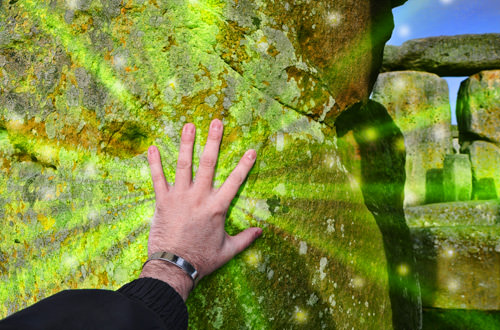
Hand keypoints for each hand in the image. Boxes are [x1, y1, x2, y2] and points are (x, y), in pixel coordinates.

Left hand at [139, 118, 262, 300]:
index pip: (235, 181)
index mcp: (217, 207)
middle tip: (216, 122)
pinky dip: (154, 163)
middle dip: (213, 141)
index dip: (244, 165)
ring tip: (189, 125)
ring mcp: (180, 197)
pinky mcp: (163, 202)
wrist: (174, 267)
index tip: (251, 150)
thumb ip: (245, 239)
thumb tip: (261, 232)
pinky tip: (153, 148)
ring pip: (184, 165)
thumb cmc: (202, 260)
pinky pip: (157, 179)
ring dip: (186, 143)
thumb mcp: (228, 250)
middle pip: (209, 164)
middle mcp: (199, 197)